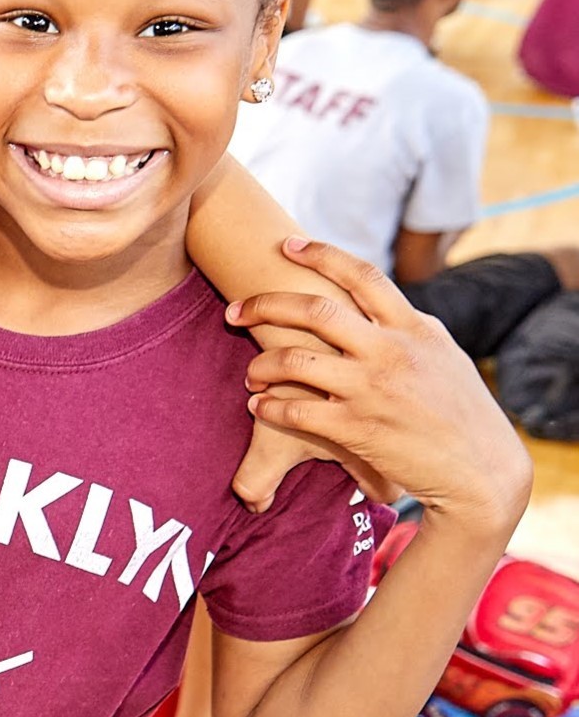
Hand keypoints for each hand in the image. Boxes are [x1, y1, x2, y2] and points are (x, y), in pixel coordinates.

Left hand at [230, 238, 533, 530]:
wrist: (481, 471)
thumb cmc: (461, 412)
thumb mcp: (442, 355)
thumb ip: (406, 327)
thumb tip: (378, 301)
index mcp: (413, 329)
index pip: (363, 276)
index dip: (321, 255)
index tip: (286, 245)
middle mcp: (391, 352)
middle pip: (315, 310)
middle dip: (265, 305)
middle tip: (235, 311)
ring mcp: (373, 390)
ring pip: (295, 360)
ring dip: (261, 365)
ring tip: (250, 375)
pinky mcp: (357, 429)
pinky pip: (295, 410)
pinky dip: (268, 407)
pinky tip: (259, 407)